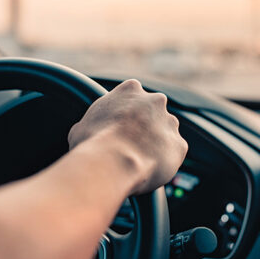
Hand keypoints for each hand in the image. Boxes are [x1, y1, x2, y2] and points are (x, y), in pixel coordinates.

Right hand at [68, 79, 187, 193]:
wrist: (113, 162)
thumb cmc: (93, 143)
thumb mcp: (80, 127)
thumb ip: (91, 123)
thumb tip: (84, 132)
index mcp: (130, 89)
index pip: (132, 95)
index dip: (125, 113)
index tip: (119, 125)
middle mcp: (155, 101)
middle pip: (152, 112)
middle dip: (145, 126)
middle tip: (130, 144)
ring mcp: (170, 122)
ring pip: (165, 132)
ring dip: (156, 143)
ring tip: (138, 161)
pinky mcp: (179, 145)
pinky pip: (172, 153)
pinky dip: (164, 161)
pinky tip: (148, 169)